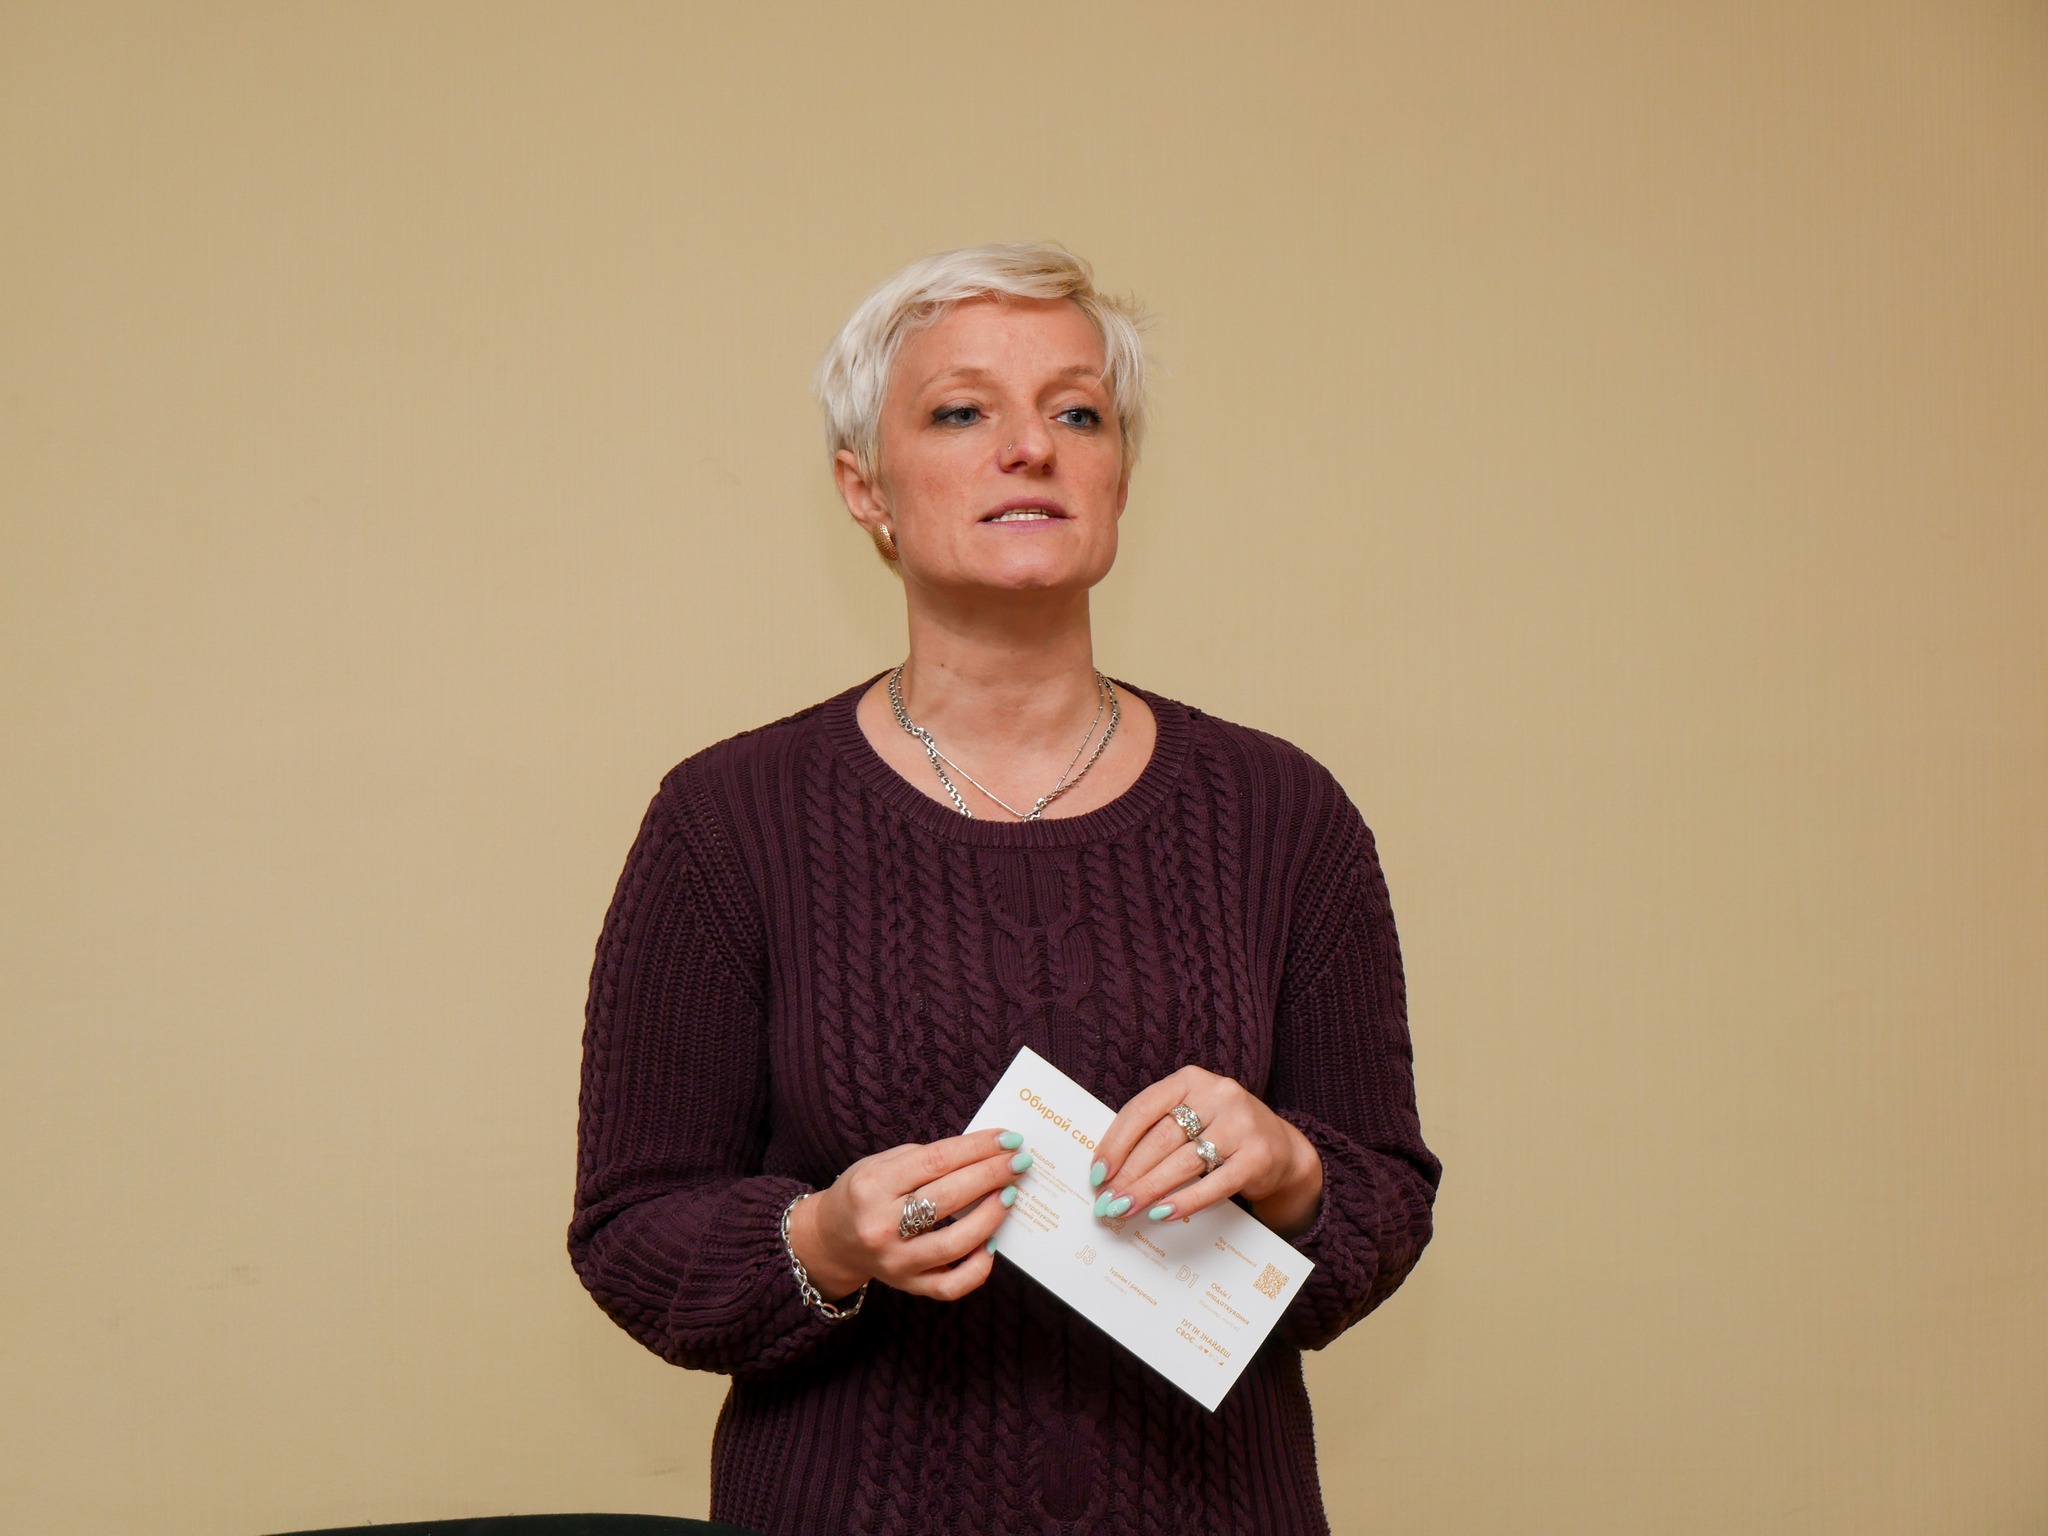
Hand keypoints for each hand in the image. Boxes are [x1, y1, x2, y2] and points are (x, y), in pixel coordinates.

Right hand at [788, 1128, 1032, 1301]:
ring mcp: (895, 1262)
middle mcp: (881, 1226)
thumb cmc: (865, 1193)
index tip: (1008, 1138)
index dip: (977, 1148)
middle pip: (947, 1197)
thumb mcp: (881, 1164)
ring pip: (954, 1243)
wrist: (832, 1240)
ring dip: (990, 1217)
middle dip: (991, 1175)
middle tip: (1019, 1161)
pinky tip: (991, 1243)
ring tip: (1010, 1195)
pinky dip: (978, 1267)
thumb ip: (926, 1159)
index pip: (935, 1161)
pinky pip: (952, 1286)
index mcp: (872, 1186)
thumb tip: (983, 1153)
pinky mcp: (909, 1286)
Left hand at [1088, 1067, 1323, 1237]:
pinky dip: (1185, 1201)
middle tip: (1107, 1202)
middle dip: (1129, 1174)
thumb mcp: (1191, 1117)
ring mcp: (1241, 1124)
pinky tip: (1162, 1214)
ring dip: (1149, 1190)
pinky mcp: (1259, 1155)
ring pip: (1183, 1162)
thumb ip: (1156, 1131)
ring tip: (1125, 1210)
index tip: (1097, 1173)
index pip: (1143, 1109)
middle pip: (1161, 1138)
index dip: (1116, 1143)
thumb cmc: (1221, 1134)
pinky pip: (1215, 1183)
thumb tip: (1108, 1171)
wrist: (1282, 1150)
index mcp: (1191, 1080)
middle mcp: (1218, 1094)